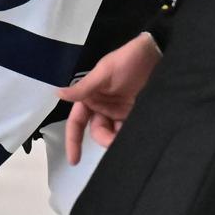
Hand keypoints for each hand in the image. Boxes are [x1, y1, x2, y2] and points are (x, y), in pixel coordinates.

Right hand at [58, 32, 161, 164]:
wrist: (156, 54)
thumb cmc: (127, 60)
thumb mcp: (104, 72)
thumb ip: (83, 87)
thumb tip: (57, 94)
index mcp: (90, 97)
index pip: (77, 122)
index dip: (73, 141)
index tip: (74, 161)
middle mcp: (102, 106)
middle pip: (97, 131)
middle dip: (104, 139)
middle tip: (116, 141)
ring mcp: (119, 111)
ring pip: (113, 133)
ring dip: (117, 139)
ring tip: (131, 137)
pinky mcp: (134, 113)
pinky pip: (128, 130)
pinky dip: (129, 135)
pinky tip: (138, 135)